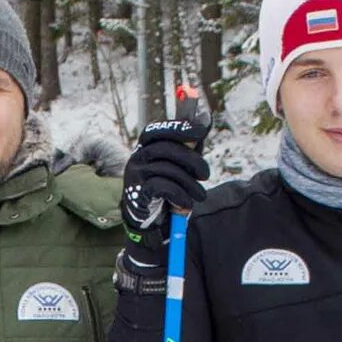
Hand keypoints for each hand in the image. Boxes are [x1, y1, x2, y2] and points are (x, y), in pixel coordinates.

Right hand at [119, 114, 211, 250]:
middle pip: (166, 148)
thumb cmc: (168, 189)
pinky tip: (186, 203)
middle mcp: (137, 157)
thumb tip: (205, 120)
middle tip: (206, 174)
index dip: (179, 127)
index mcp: (146, 147)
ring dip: (189, 184)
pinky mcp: (137, 191)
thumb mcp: (180, 165)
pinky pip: (162, 186)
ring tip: (199, 195)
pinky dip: (180, 195)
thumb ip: (190, 145)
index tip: (201, 130)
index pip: (158, 130)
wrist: (151, 221)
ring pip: (167, 169)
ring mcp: (135, 174)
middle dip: (192, 160)